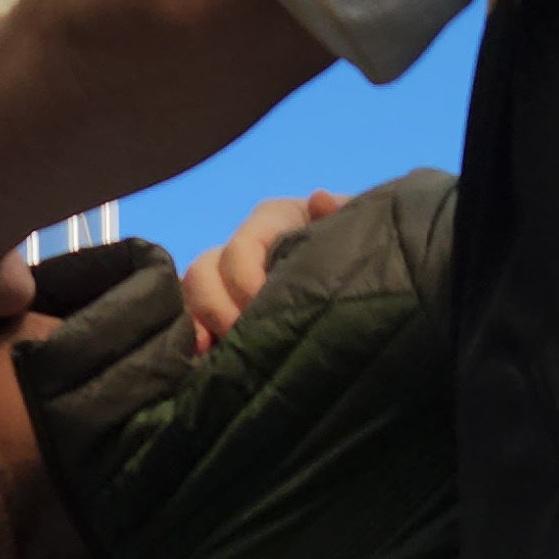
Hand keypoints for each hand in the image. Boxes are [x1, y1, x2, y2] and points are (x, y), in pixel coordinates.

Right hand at [182, 190, 345, 348]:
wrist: (366, 277)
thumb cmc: (361, 248)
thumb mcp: (359, 227)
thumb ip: (344, 215)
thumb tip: (320, 200)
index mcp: (273, 221)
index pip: (241, 246)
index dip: (245, 278)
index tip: (262, 307)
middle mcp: (242, 247)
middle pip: (203, 270)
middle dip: (219, 307)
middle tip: (247, 337)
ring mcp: (227, 279)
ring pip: (192, 295)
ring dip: (204, 323)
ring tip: (228, 352)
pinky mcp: (222, 310)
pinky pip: (193, 321)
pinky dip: (195, 340)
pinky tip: (208, 359)